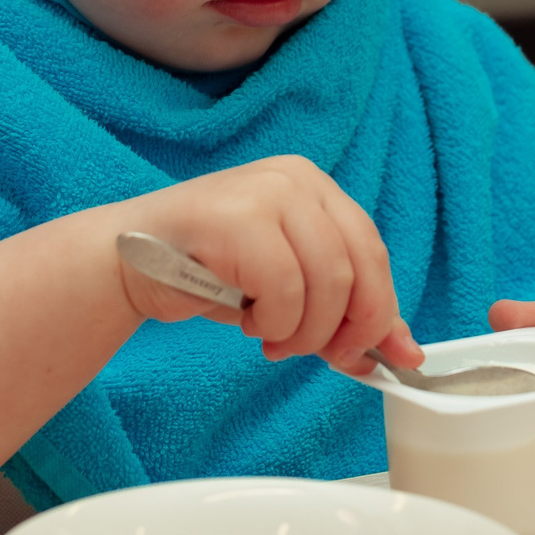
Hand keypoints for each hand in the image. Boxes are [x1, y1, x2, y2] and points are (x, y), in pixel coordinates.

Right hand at [120, 156, 424, 374]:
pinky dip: (274, 322)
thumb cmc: (210, 273)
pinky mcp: (237, 217)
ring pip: (327, 283)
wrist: (127, 262)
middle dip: (347, 328)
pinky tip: (249, 321)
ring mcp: (266, 192)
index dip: (379, 311)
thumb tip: (407, 353)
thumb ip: (346, 311)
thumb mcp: (291, 289)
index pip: (372, 252)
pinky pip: (285, 289)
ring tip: (272, 337)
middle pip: (358, 268)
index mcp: (316, 187)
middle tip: (320, 355)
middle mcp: (297, 179)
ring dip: (304, 332)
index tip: (373, 355)